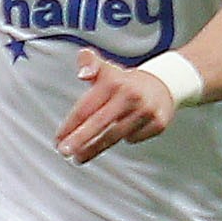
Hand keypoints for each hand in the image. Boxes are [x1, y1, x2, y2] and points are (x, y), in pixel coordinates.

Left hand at [55, 49, 175, 163]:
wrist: (163, 85)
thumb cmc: (125, 83)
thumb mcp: (107, 70)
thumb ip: (89, 64)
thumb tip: (82, 73)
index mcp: (115, 82)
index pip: (87, 106)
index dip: (70, 124)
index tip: (58, 138)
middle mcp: (130, 95)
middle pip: (100, 122)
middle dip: (80, 139)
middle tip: (64, 151)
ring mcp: (145, 110)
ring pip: (115, 135)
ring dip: (94, 148)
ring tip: (79, 157)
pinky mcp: (158, 123)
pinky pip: (133, 138)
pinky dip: (124, 139)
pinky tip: (117, 137)